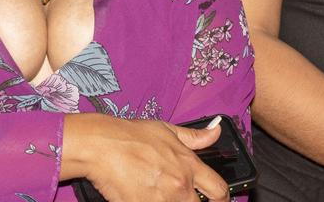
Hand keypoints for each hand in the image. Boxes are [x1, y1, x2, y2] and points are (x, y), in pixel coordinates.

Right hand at [63, 114, 228, 201]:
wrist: (101, 146)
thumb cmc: (130, 136)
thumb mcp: (165, 130)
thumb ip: (194, 137)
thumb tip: (216, 132)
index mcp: (188, 166)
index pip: (219, 190)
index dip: (222, 199)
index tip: (217, 200)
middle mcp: (180, 187)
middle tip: (179, 196)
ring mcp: (162, 201)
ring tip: (157, 192)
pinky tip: (144, 196)